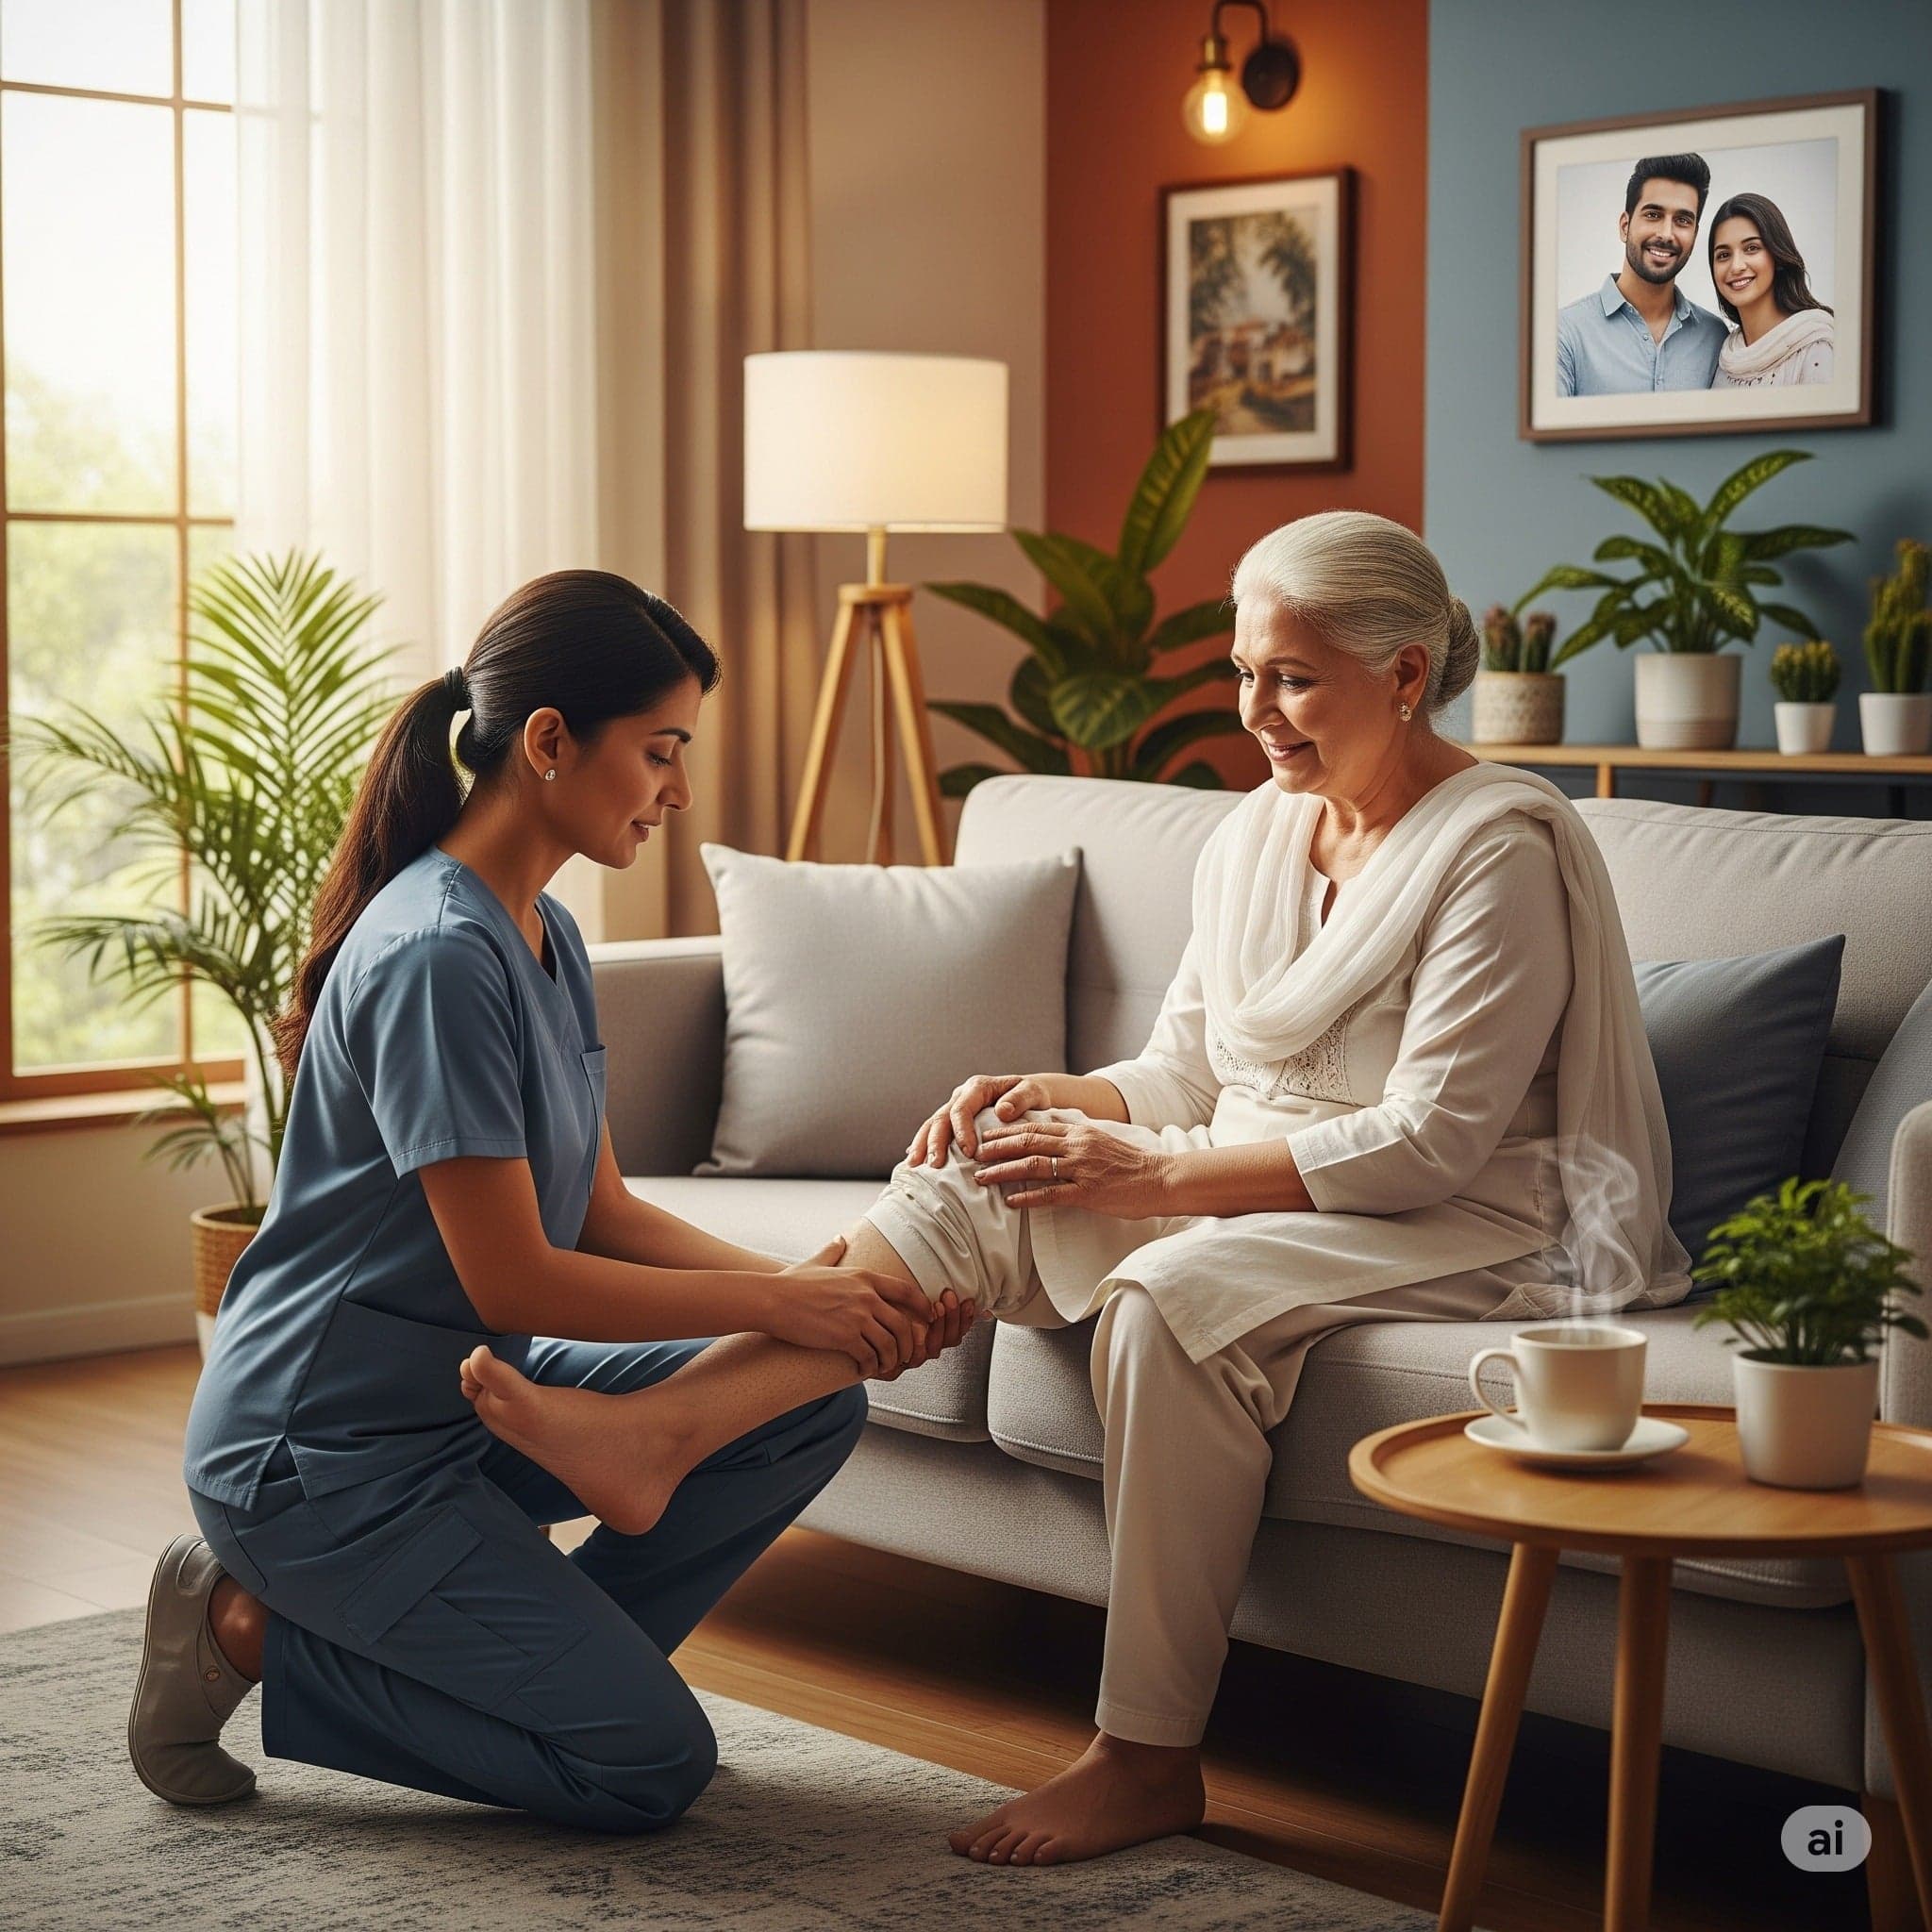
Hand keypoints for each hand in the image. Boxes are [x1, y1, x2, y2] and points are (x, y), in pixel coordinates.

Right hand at [762, 1257, 935, 1376]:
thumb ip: (833, 1251)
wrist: (772, 1300)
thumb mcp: (817, 1262)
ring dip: (890, 1359)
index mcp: (865, 1277)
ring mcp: (857, 1317)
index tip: (926, 1319)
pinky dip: (870, 1367)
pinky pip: (869, 1357)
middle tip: (903, 1355)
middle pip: (903, 1324)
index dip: (921, 1306)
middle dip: (907, 1343)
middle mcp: (866, 1296)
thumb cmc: (791, 1283)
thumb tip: (840, 1239)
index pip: (906, 1290)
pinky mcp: (845, 1337)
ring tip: (885, 1366)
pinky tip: (863, 1370)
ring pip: (889, 1344)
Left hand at [873, 1287, 977, 1381]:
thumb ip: (924, 1293)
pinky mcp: (892, 1367)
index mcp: (929, 1332)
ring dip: (940, 1326)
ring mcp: (908, 1358)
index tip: (967, 1300)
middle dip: (953, 1318)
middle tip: (949, 1298)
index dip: (965, 1318)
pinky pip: (914, 1359)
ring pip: (935, 1348)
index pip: (956, 1329)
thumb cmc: (873, 1308)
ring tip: (937, 1306)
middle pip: (950, 1339)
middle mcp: (922, 1347)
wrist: (846, 1323)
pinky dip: (921, 1344)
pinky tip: (921, 1328)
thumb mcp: (902, 1295)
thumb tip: (955, 1286)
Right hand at [907, 1072, 1054, 1166]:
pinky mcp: (954, 1121)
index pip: (961, 1109)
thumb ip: (1021, 1099)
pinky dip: (924, 1145)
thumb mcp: (1034, 1092)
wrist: (1030, 1096)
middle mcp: (962, 1096)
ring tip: (915, 1166)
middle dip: (934, 1142)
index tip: (969, 1153)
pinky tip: (916, 1161)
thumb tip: (1002, 1111)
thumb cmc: (1034, 1095)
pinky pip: (935, 1132)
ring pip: (932, 1125)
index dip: (961, 1131)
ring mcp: (955, 1108)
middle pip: (940, 1118)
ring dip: (922, 1145)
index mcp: (978, 1087)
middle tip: (934, 1165)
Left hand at [971, 1117, 1171, 1218]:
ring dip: (1003, 1171)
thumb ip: (1075, 1139)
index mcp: (1079, 1132)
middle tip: (974, 1155)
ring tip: (982, 1179)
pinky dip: (1028, 1197)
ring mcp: (1082, 1168)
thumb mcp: (1101, 1141)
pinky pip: (1051, 1194)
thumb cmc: (1132, 1164)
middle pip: (1027, 1142)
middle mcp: (1077, 1146)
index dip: (1006, 1132)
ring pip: (1033, 1165)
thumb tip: (1051, 1136)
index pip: (1035, 1127)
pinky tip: (1010, 1201)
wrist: (1161, 1178)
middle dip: (996, 1148)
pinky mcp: (1088, 1192)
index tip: (985, 1136)